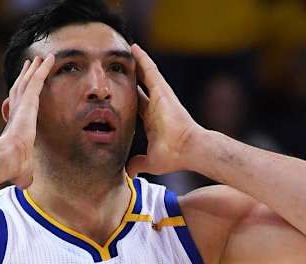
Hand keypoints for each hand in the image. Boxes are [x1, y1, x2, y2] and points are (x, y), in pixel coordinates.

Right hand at [2, 54, 54, 187]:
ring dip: (35, 68)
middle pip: (21, 88)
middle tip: (30, 64)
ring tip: (41, 58)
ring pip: (29, 81)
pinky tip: (50, 58)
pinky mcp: (28, 101)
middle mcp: (17, 111)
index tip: (22, 89)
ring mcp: (22, 105)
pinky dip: (43, 68)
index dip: (20, 96)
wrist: (8, 158)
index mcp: (16, 126)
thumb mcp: (20, 171)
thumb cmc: (12, 167)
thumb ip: (22, 174)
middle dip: (26, 76)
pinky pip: (38, 80)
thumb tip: (23, 186)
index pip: (19, 107)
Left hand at [126, 44, 202, 177]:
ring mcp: (159, 96)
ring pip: (143, 75)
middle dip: (130, 78)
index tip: (117, 92)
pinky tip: (133, 47)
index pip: (136, 105)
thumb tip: (128, 173)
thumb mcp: (151, 161)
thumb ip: (139, 163)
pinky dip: (142, 58)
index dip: (126, 98)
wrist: (188, 149)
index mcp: (151, 121)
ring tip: (124, 51)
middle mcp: (155, 106)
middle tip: (118, 67)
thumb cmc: (174, 156)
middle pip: (139, 87)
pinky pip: (149, 70)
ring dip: (135, 64)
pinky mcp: (162, 90)